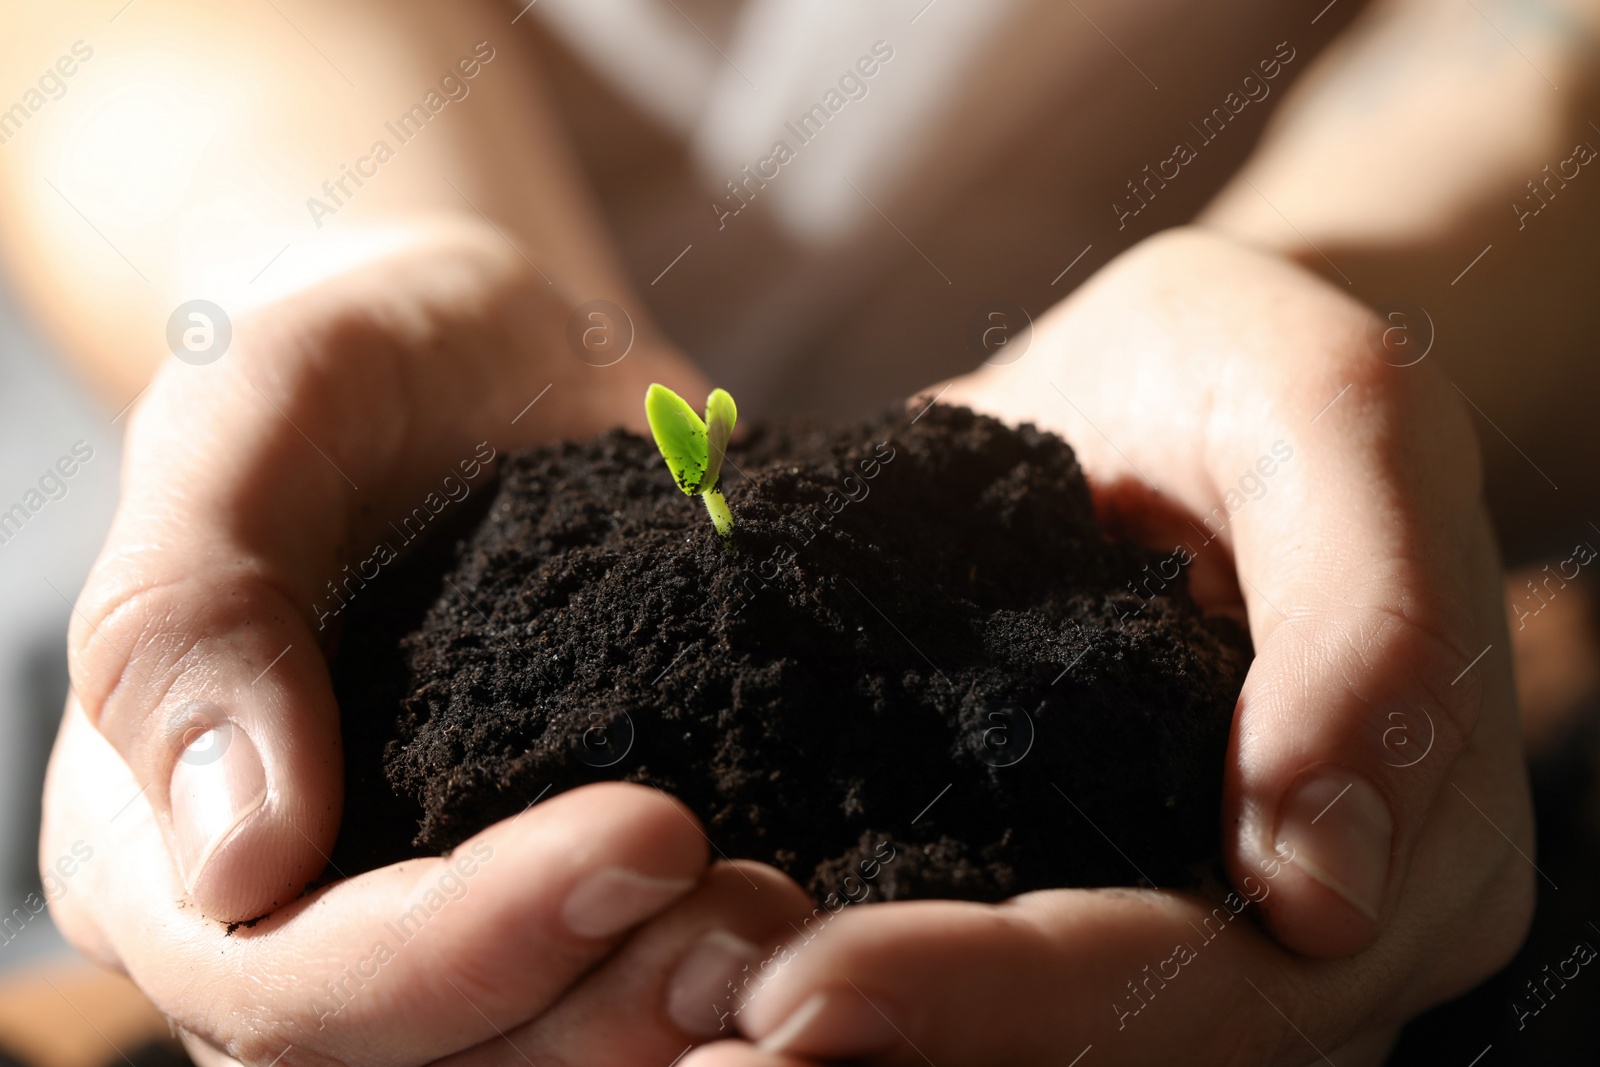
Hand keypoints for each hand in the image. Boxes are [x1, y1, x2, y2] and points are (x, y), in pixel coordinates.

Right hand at [39, 221, 819, 1064]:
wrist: (488, 369)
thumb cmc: (359, 365)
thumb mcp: (258, 413)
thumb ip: (193, 611)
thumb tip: (236, 859)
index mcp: (159, 842)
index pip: (286, 979)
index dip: (462, 946)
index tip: (656, 828)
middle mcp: (286, 923)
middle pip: (419, 1062)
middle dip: (599, 1009)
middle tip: (764, 913)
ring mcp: (425, 921)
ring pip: (528, 1059)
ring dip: (671, 1021)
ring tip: (799, 928)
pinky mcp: (545, 895)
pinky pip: (612, 988)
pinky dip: (710, 987)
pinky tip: (813, 925)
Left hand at [676, 228, 1534, 1064]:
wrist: (1187, 377)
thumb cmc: (1262, 371)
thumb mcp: (1332, 419)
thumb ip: (1364, 629)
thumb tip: (1319, 897)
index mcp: (1416, 850)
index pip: (1198, 975)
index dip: (1000, 996)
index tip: (800, 986)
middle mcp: (1313, 934)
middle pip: (1108, 1048)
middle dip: (909, 1044)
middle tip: (706, 1054)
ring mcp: (1205, 923)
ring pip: (1049, 1044)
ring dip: (878, 1049)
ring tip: (694, 1048)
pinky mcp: (1092, 874)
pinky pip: (994, 981)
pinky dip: (883, 996)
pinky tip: (727, 991)